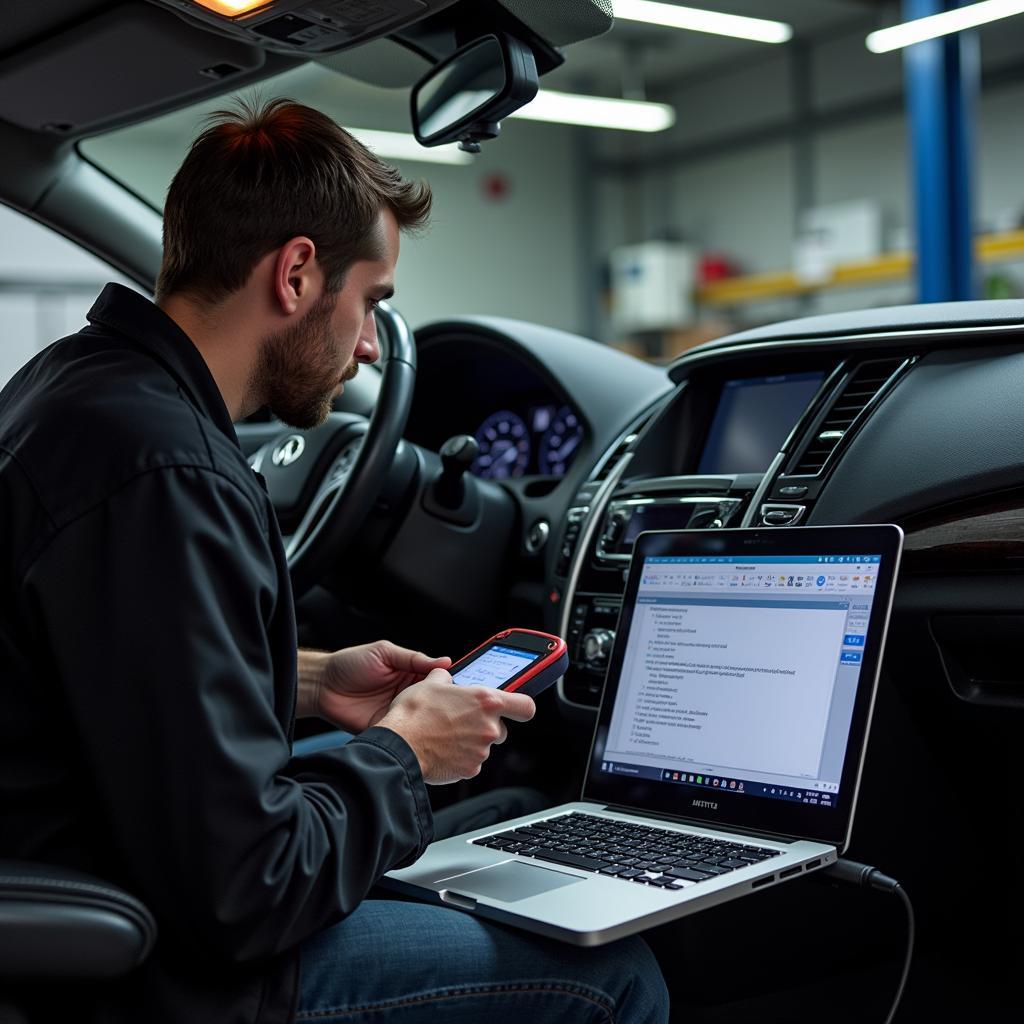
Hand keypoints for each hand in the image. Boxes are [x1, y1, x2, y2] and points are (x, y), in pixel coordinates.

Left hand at [303, 641, 451, 732]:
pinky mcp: (388, 729)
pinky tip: (427, 736)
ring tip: (449, 724)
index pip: (438, 680)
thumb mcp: (385, 653)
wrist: (322, 687)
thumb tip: (446, 661)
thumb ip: (414, 658)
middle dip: (449, 706)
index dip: (452, 684)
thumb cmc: (350, 664)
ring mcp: (399, 713)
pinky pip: (406, 734)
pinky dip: (416, 736)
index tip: (469, 688)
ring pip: (425, 721)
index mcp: (411, 674)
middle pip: (436, 703)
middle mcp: (408, 695)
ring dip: (435, 723)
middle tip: (463, 709)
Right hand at [377, 671, 535, 783]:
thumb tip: (445, 675)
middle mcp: (489, 727)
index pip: (525, 706)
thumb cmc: (414, 714)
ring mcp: (481, 750)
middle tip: (463, 721)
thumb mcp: (430, 683)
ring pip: (484, 745)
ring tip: (446, 735)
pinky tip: (443, 749)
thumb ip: (446, 678)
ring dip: (471, 741)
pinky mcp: (471, 769)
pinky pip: (471, 762)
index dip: (521, 707)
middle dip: (486, 726)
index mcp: (486, 701)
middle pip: (501, 728)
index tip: (516, 708)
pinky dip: (461, 757)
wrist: (399, 746)